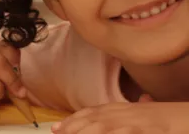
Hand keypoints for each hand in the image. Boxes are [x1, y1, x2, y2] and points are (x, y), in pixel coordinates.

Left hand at [51, 101, 188, 132]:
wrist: (187, 118)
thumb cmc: (168, 117)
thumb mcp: (147, 113)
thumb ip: (137, 110)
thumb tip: (141, 100)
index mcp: (122, 108)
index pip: (92, 112)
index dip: (73, 120)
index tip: (57, 127)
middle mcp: (123, 113)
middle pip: (91, 119)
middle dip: (71, 126)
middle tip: (55, 132)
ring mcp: (131, 123)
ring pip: (100, 127)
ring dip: (82, 131)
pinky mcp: (140, 132)